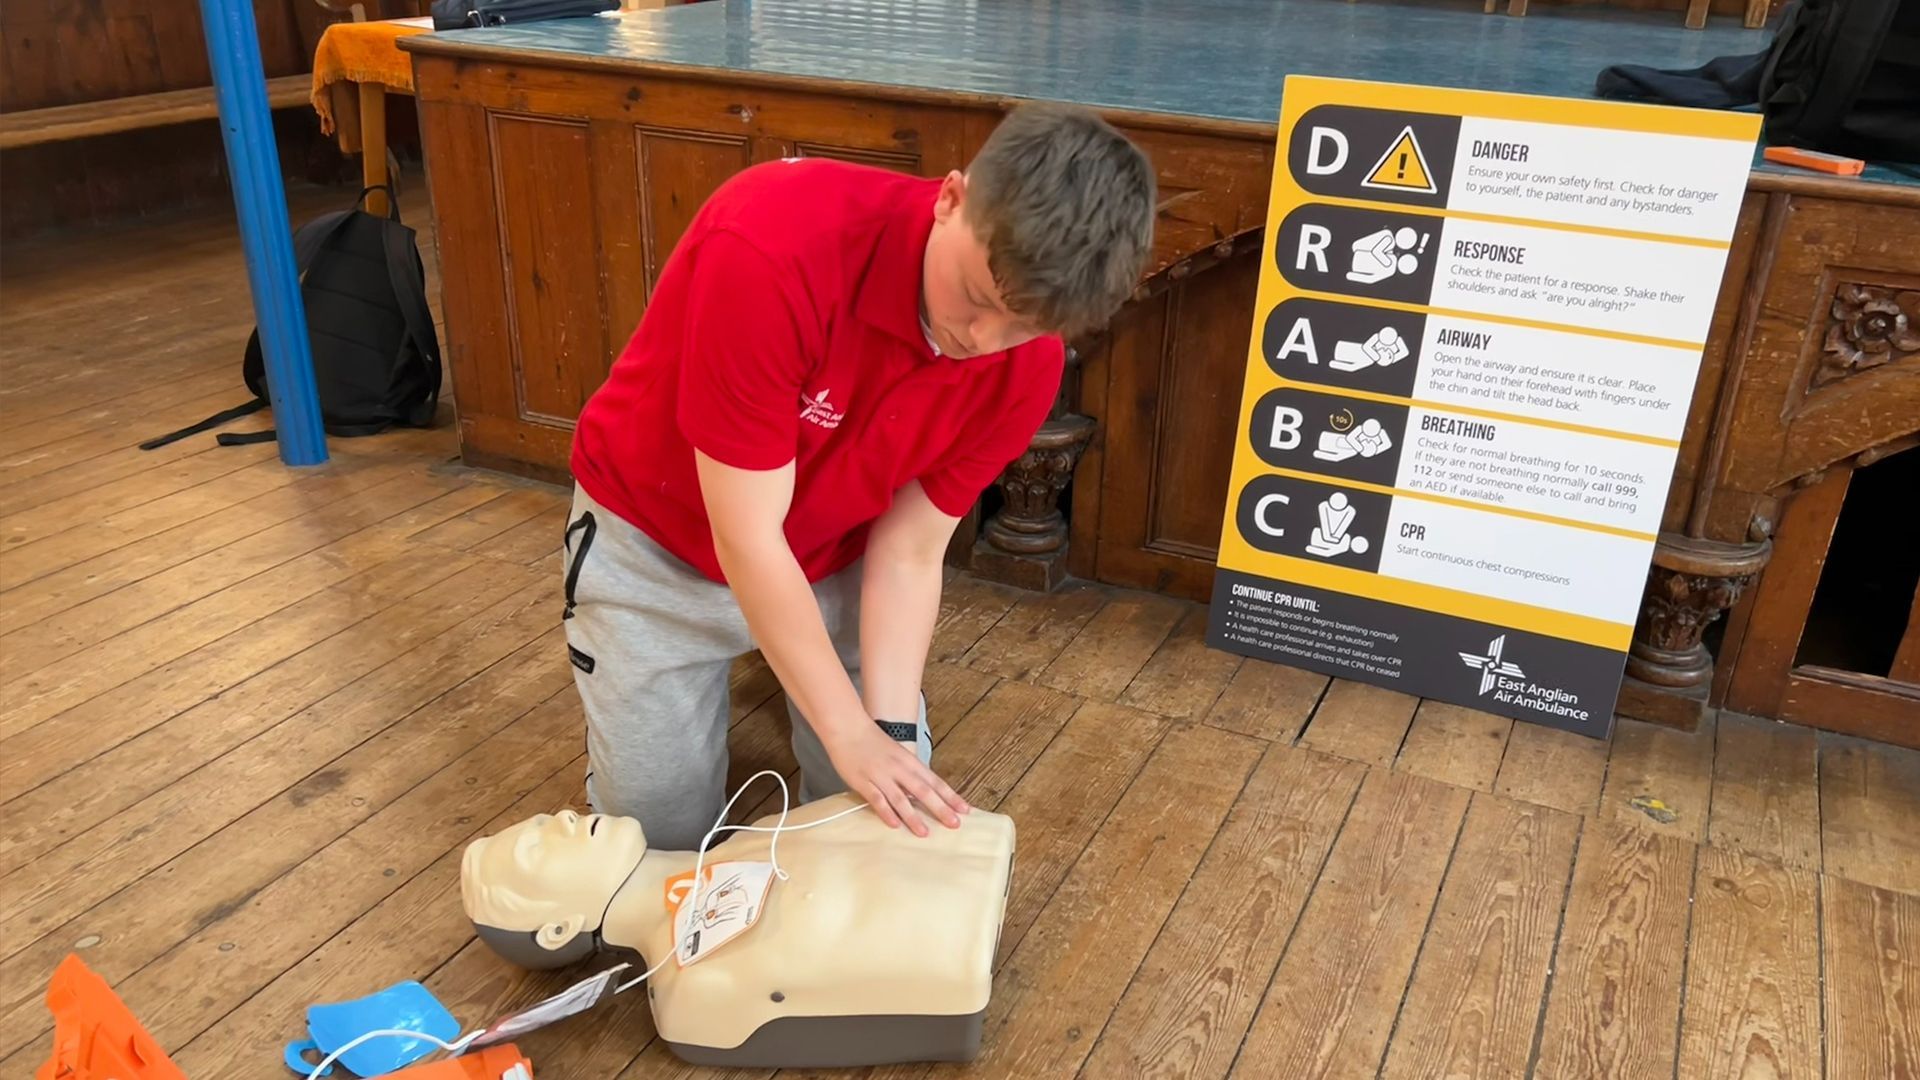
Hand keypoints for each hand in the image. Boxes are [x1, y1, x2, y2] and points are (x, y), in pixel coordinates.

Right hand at [822, 721, 968, 835]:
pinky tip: (894, 825)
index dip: (951, 796)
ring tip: (924, 832)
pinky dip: (886, 812)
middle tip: (954, 824)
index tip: (965, 810)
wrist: (847, 727)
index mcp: (910, 762)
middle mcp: (899, 769)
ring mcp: (881, 776)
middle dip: (940, 808)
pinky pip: (876, 799)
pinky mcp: (863, 782)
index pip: (935, 781)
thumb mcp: (898, 754)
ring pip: (900, 799)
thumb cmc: (872, 741)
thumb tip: (924, 793)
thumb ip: (910, 773)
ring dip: (913, 816)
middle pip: (923, 791)